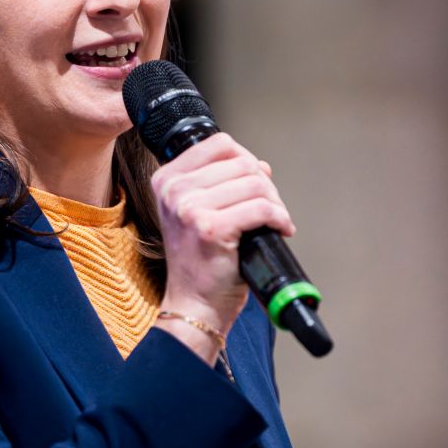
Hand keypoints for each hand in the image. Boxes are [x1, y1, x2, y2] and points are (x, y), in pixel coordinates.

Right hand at [151, 133, 294, 347]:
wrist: (194, 303)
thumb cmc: (198, 262)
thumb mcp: (196, 213)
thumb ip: (220, 183)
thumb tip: (259, 165)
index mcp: (166, 180)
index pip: (219, 144)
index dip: (246, 160)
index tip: (255, 183)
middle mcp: (174, 191)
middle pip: (241, 162)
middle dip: (265, 185)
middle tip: (269, 209)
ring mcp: (190, 209)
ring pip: (255, 183)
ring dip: (275, 202)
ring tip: (275, 220)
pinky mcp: (211, 228)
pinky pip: (261, 208)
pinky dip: (279, 217)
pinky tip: (280, 229)